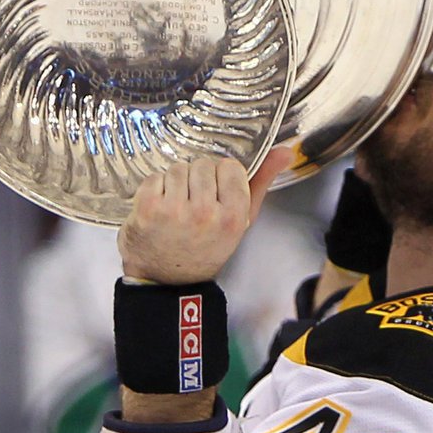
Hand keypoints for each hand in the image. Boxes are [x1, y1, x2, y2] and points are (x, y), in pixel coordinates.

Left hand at [118, 148, 291, 284]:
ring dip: (176, 183)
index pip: (230, 166)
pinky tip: (160, 208)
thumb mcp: (240, 220)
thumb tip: (284, 152)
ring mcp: (174, 210)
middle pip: (203, 164)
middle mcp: (205, 213)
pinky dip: (155, 188)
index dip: (222, 177)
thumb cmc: (206, 247)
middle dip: (198, 179)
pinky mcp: (148, 208)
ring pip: (178, 168)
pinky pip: (155, 177)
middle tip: (194, 203)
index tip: (216, 193)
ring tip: (177, 206)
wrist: (168, 279)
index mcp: (233, 216)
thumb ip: (262, 183)